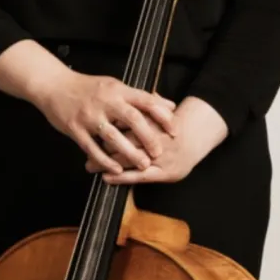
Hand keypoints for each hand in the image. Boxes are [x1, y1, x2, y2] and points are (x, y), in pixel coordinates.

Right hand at [30, 68, 178, 175]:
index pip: (145, 101)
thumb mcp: (115, 86)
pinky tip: (117, 169)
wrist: (53, 85)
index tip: (174, 130)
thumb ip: (140, 97)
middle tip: (159, 152)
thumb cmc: (87, 87)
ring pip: (113, 136)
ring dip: (130, 152)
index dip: (163, 116)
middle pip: (132, 119)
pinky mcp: (75, 128)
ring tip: (143, 164)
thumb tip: (169, 105)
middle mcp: (105, 101)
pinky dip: (105, 160)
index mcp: (117, 90)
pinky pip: (92, 147)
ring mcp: (89, 116)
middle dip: (148, 137)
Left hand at [99, 96, 228, 185]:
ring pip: (129, 160)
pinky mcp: (166, 173)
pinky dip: (122, 177)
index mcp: (155, 123)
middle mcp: (158, 140)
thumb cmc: (172, 126)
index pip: (128, 125)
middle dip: (103, 147)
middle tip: (83, 148)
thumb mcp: (161, 112)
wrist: (196, 139)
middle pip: (125, 143)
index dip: (108, 128)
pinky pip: (140, 177)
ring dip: (107, 164)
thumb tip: (129, 102)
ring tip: (89, 165)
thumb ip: (147, 105)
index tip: (91, 130)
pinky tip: (107, 178)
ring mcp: (162, 158)